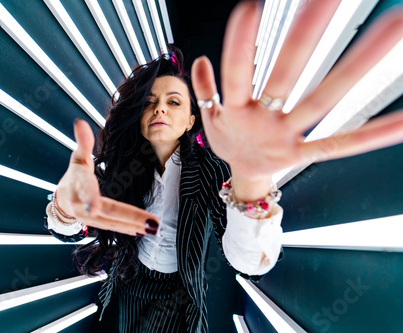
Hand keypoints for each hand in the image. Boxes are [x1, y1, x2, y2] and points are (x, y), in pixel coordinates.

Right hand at [56, 119, 158, 236]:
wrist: (62, 199)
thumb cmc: (74, 175)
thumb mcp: (77, 158)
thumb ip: (82, 141)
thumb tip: (79, 121)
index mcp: (78, 186)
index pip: (85, 191)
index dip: (89, 199)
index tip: (94, 208)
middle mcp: (82, 206)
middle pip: (107, 212)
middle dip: (129, 217)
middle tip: (151, 223)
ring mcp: (89, 218)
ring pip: (112, 223)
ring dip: (133, 225)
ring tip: (154, 228)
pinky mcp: (97, 224)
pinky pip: (113, 227)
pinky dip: (128, 228)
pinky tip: (143, 230)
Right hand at [192, 1, 402, 188]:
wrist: (244, 175)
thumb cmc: (230, 139)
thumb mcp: (209, 116)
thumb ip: (203, 88)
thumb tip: (200, 61)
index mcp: (236, 110)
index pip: (237, 74)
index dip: (240, 46)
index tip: (249, 9)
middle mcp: (264, 121)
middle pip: (285, 78)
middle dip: (304, 38)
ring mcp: (288, 137)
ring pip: (322, 102)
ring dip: (354, 68)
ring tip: (390, 30)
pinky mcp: (308, 152)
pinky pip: (342, 144)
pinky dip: (373, 134)